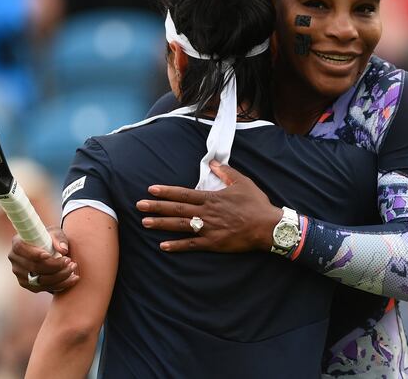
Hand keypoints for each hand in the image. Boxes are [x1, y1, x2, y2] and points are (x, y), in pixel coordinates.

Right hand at [9, 226, 79, 292]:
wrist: (50, 249)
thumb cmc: (50, 238)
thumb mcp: (55, 232)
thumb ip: (59, 238)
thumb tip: (63, 250)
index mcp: (18, 243)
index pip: (20, 248)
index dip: (33, 253)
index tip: (48, 255)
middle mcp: (15, 259)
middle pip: (33, 267)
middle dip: (54, 266)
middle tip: (70, 261)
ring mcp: (20, 274)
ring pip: (40, 280)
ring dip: (60, 276)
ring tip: (73, 268)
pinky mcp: (28, 285)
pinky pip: (44, 288)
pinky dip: (60, 285)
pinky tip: (72, 279)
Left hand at [136, 161, 282, 252]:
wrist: (267, 227)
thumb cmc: (256, 203)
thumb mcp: (242, 182)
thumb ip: (225, 172)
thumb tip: (213, 162)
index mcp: (211, 198)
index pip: (183, 194)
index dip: (166, 192)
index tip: (151, 190)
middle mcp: (206, 213)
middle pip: (177, 210)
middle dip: (157, 207)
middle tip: (139, 206)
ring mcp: (208, 229)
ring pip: (180, 226)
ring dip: (162, 225)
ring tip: (146, 223)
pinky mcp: (213, 243)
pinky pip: (191, 245)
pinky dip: (177, 246)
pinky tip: (163, 246)